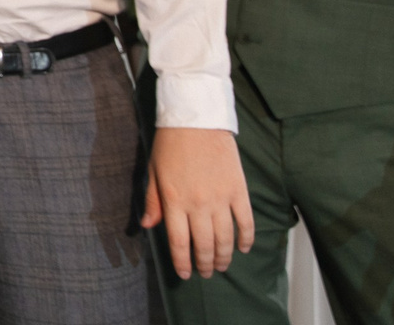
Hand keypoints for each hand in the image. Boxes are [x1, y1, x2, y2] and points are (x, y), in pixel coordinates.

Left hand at [142, 126, 255, 279]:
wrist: (197, 118)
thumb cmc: (170, 143)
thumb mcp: (153, 171)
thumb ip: (152, 200)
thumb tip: (147, 225)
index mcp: (174, 199)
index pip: (178, 241)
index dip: (182, 262)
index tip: (185, 274)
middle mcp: (198, 203)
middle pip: (204, 245)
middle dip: (204, 264)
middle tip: (205, 273)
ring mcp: (221, 198)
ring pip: (225, 238)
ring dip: (224, 257)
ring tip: (221, 266)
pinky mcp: (239, 190)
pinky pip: (245, 222)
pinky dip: (246, 238)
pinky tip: (242, 248)